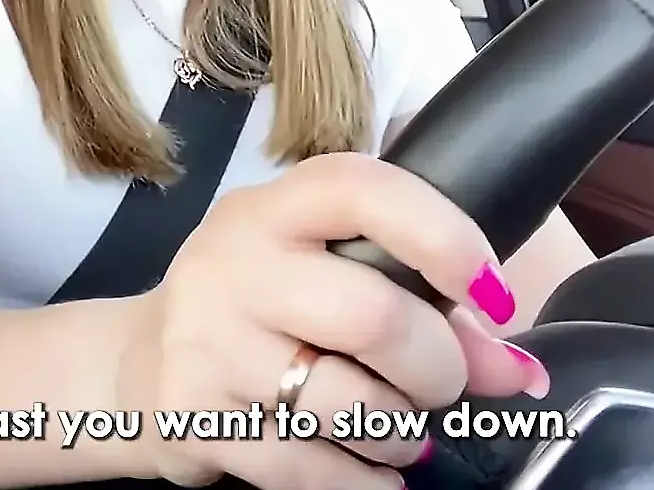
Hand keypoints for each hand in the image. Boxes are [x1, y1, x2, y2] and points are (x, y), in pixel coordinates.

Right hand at [113, 152, 550, 489]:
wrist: (138, 366)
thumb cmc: (260, 308)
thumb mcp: (326, 274)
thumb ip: (425, 306)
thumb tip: (516, 373)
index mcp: (273, 211)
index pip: (362, 191)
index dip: (446, 238)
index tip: (490, 295)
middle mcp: (231, 264)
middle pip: (374, 317)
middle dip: (436, 367)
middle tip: (438, 384)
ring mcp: (206, 341)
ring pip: (349, 406)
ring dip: (400, 432)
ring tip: (394, 427)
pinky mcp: (194, 415)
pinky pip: (312, 468)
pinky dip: (364, 479)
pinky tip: (368, 467)